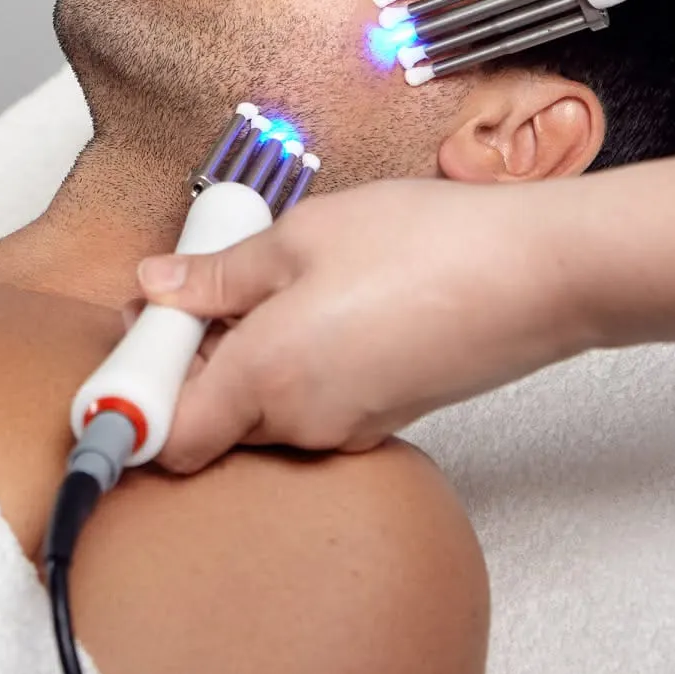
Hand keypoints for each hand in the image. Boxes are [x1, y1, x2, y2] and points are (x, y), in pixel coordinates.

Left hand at [135, 177, 592, 472]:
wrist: (538, 274)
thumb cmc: (426, 245)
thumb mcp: (302, 235)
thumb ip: (220, 273)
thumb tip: (155, 285)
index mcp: (265, 378)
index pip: (169, 437)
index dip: (141, 398)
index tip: (136, 346)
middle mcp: (301, 422)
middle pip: (213, 422)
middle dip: (195, 364)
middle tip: (201, 290)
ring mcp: (348, 427)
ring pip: (266, 412)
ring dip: (251, 361)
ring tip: (278, 283)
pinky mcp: (386, 418)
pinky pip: (314, 405)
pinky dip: (300, 366)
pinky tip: (328, 304)